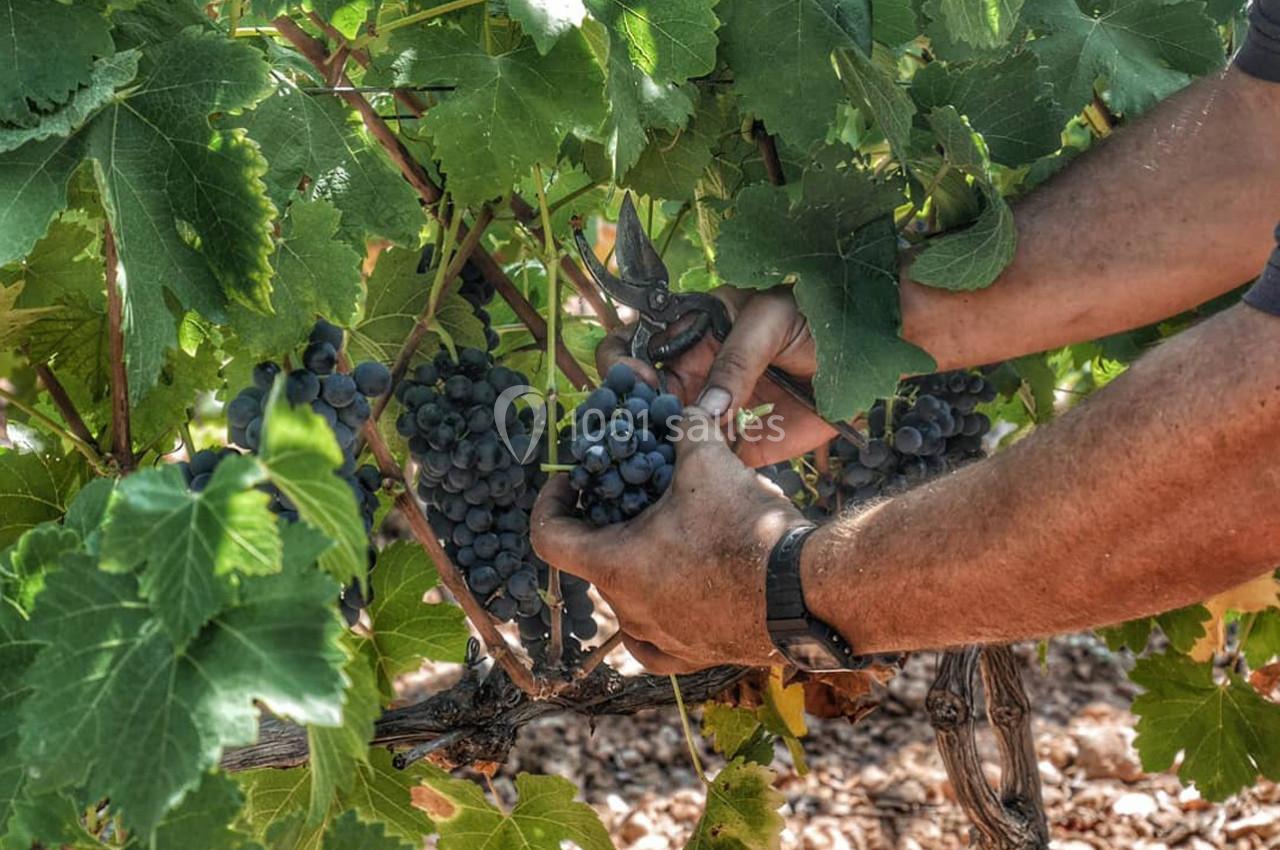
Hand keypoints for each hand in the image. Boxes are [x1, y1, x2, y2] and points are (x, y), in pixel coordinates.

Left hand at [531, 406, 808, 672]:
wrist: (804, 591)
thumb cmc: (745, 528)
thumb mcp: (709, 461)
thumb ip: (689, 426)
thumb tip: (687, 403)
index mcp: (614, 564)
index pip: (548, 536)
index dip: (550, 503)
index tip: (571, 484)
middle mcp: (628, 610)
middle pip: (593, 564)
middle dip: (606, 527)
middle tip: (631, 498)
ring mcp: (660, 638)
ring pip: (625, 604)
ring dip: (633, 571)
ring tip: (659, 541)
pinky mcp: (693, 656)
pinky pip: (657, 643)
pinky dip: (657, 618)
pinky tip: (673, 597)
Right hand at [596, 286, 834, 466]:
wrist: (868, 350)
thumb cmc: (815, 315)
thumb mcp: (769, 322)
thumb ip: (734, 358)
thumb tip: (703, 409)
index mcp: (692, 335)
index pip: (637, 347)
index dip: (622, 363)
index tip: (634, 379)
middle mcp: (696, 377)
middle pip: (645, 401)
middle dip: (634, 417)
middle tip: (646, 427)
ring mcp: (717, 414)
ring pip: (672, 440)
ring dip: (662, 453)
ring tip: (668, 460)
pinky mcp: (745, 445)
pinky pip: (714, 465)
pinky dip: (703, 475)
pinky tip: (700, 480)